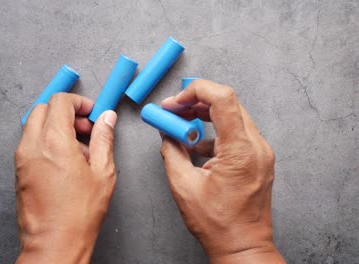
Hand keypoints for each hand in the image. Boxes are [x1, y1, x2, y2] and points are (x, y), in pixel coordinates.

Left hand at [14, 93, 116, 263]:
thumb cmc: (78, 214)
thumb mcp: (103, 172)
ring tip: (78, 149)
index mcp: (54, 141)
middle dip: (66, 112)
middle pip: (44, 109)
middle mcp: (32, 145)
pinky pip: (30, 143)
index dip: (79, 102)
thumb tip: (106, 119)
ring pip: (35, 125)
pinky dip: (46, 141)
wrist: (54, 243)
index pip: (60, 101)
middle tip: (85, 129)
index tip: (91, 112)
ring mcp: (22, 158)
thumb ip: (104, 139)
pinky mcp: (19, 171)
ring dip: (55, 126)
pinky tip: (65, 162)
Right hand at [160, 80, 284, 262]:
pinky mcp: (257, 158)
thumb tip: (166, 133)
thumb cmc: (219, 224)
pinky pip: (235, 133)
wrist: (243, 245)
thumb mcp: (183, 186)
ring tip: (180, 126)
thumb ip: (172, 152)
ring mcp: (260, 152)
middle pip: (227, 103)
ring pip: (231, 116)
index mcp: (241, 151)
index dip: (196, 91)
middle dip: (196, 102)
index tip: (175, 101)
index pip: (223, 98)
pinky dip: (214, 132)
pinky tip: (195, 144)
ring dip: (204, 116)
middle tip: (172, 110)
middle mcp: (257, 146)